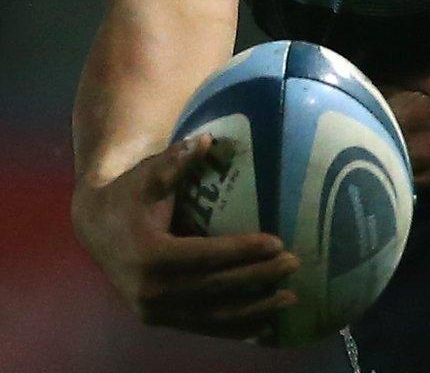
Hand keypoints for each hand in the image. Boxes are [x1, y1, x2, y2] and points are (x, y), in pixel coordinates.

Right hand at [72, 134, 299, 338]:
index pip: (203, 255)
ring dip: (254, 310)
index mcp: (147, 253)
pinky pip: (202, 327)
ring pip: (211, 315)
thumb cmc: (130, 195)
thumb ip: (177, 160)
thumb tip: (207, 140)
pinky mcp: (159, 319)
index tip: (278, 242)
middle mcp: (148, 289)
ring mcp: (153, 310)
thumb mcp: (150, 174)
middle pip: (213, 287)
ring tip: (291, 298)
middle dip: (257, 278)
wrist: (96, 227)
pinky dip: (235, 328)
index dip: (241, 250)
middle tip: (294, 263)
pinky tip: (266, 325)